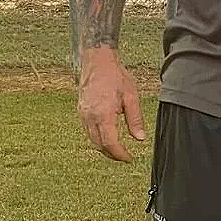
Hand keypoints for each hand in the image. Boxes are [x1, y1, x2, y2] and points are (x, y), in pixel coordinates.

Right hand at [77, 46, 145, 161]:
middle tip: (125, 157)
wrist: (98, 61)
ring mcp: (83, 114)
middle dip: (112, 154)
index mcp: (103, 114)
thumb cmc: (115, 76)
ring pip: (92, 140)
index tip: (129, 158)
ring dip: (104, 148)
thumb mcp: (131, 97)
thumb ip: (135, 120)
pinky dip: (97, 138)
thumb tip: (140, 138)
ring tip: (117, 150)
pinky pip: (88, 131)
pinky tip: (107, 136)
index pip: (110, 143)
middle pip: (99, 145)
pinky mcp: (81, 111)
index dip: (120, 154)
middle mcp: (90, 117)